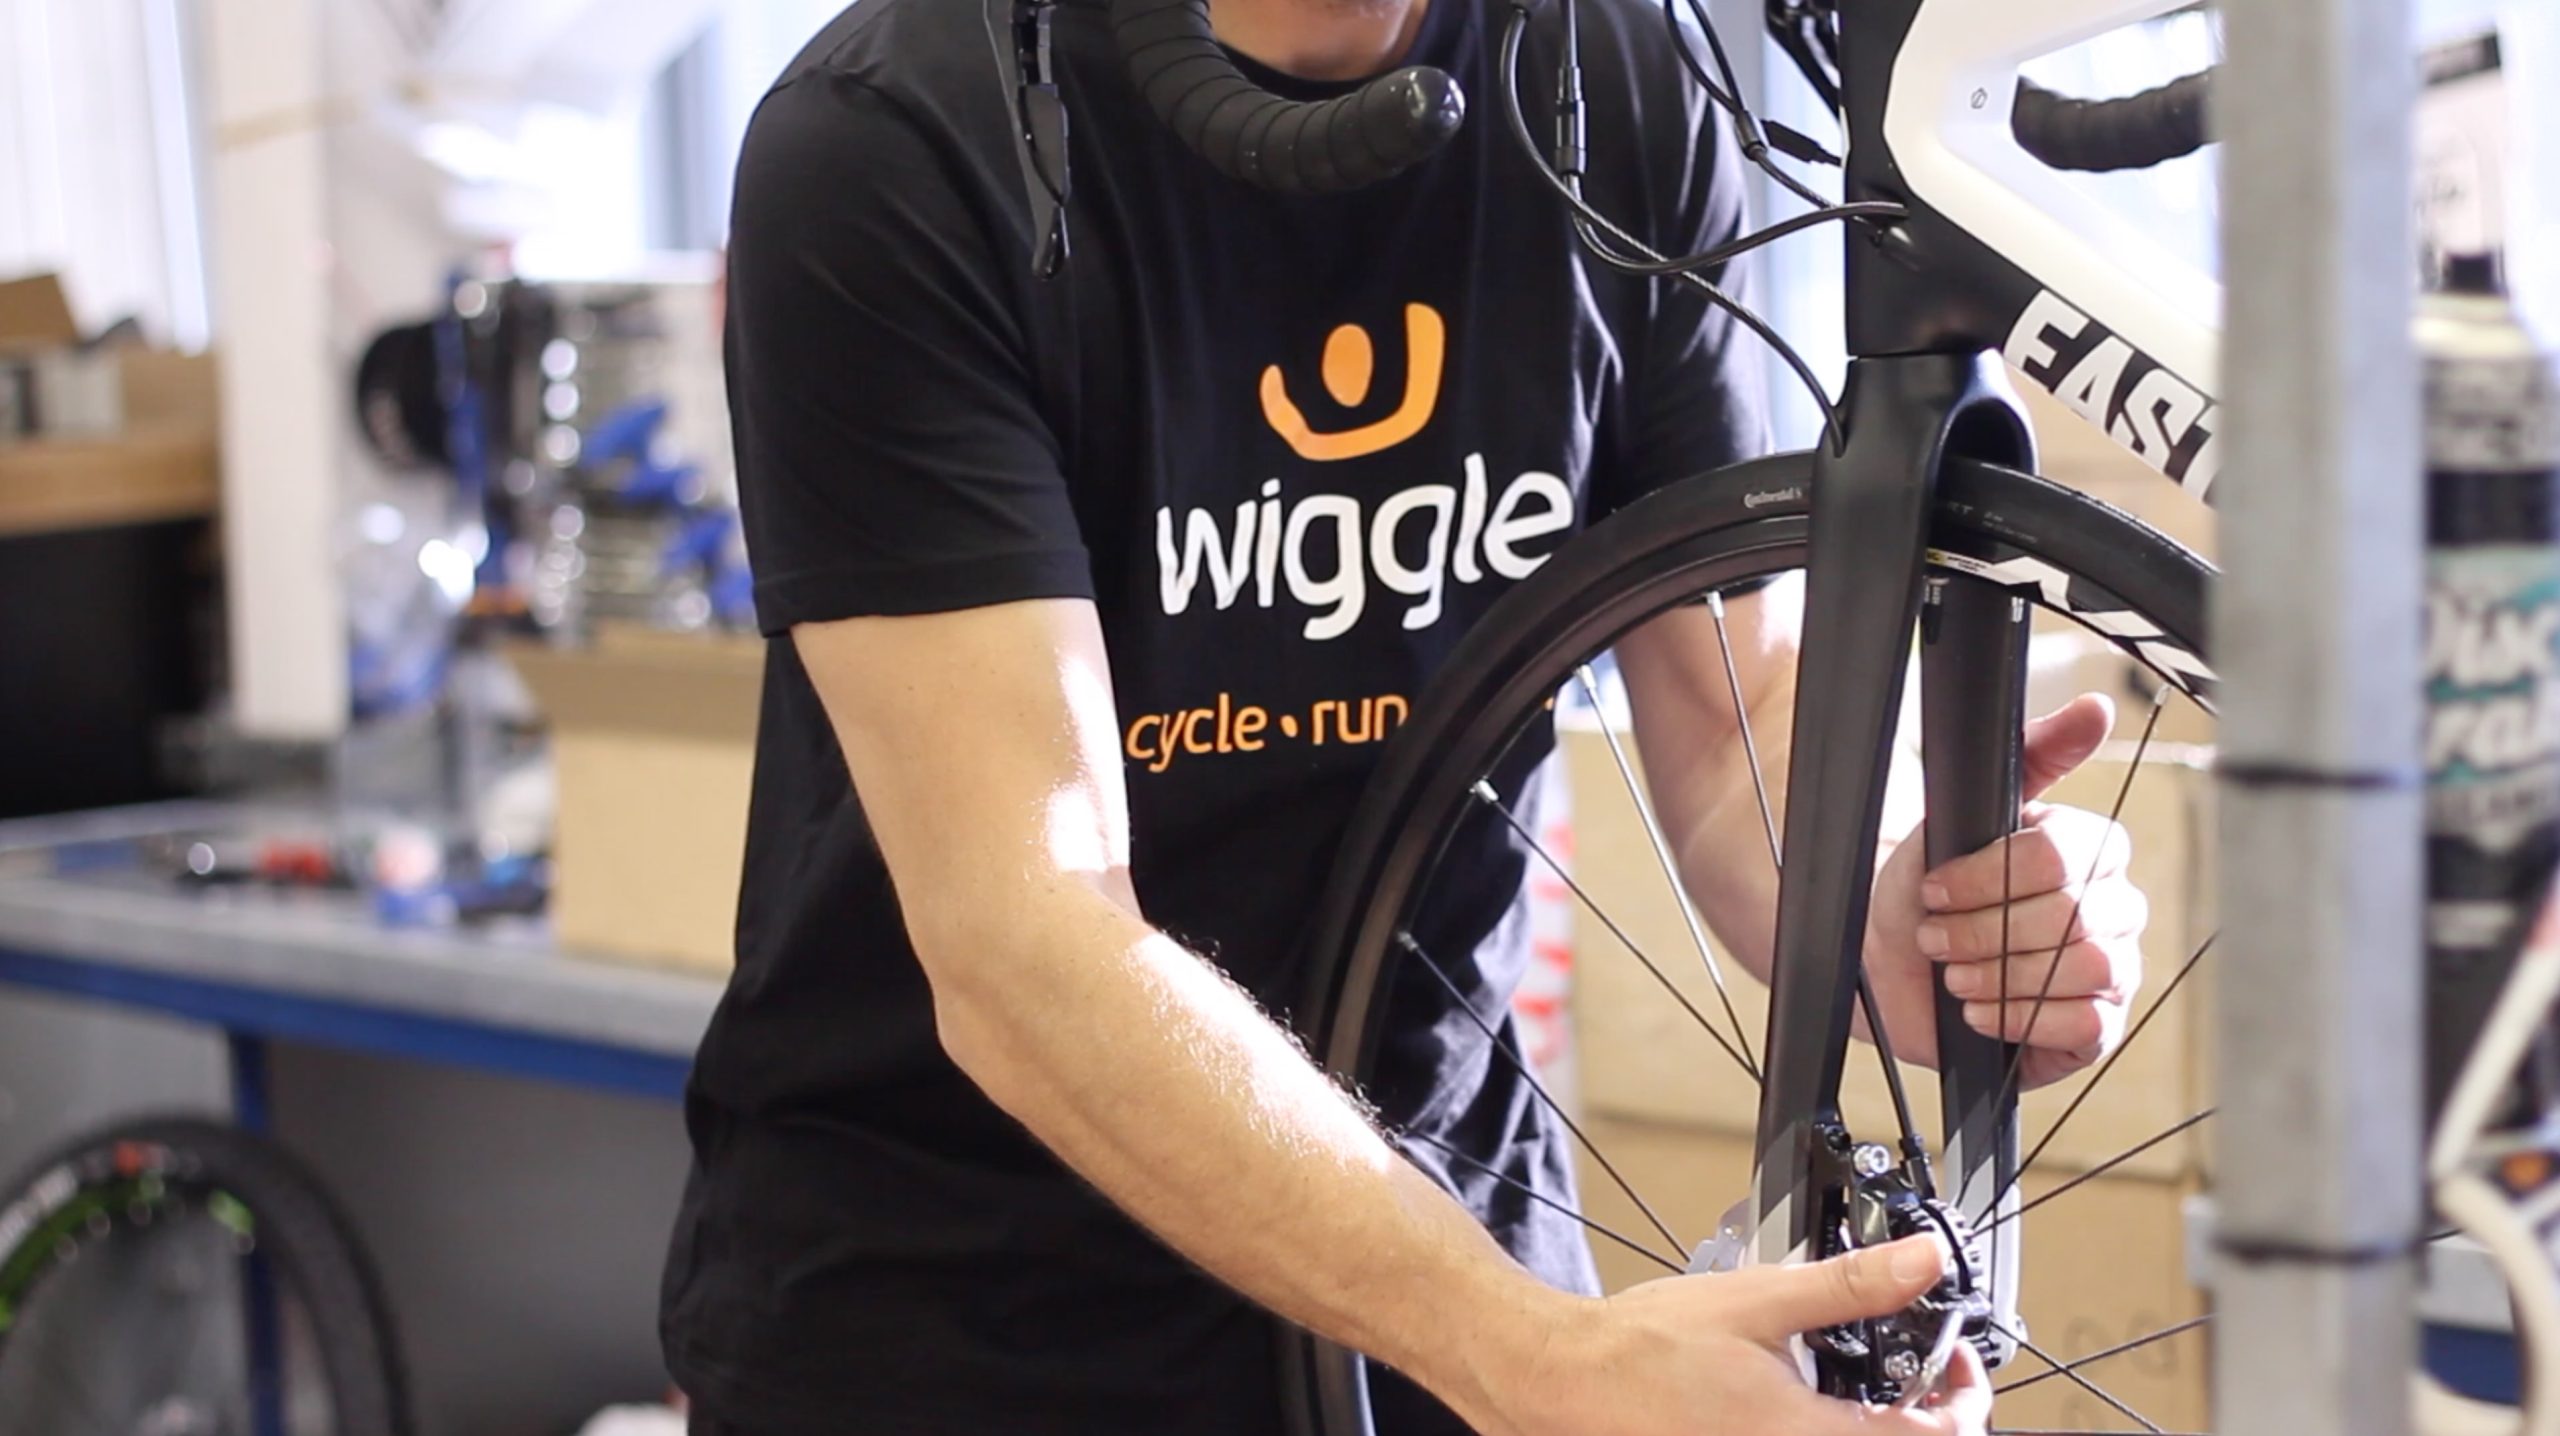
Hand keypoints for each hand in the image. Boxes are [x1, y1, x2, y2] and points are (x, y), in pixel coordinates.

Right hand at [1485, 1235, 1990, 1435]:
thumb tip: (1922, 1262)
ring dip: (1881, 1423)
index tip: (1954, 1360)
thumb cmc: (1643, 1348)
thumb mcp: (1759, 1299)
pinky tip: (1815, 1399)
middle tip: (1920, 1365)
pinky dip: (1832, 1428)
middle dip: (1927, 1412)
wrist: (1569, 1379)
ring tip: (1865, 1380)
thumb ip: (1850, 1285)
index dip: (1962, 1398)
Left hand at [1863, 694, 2145, 1089]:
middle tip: (1936, 936)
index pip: (2064, 855)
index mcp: (2091, 850)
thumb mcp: (1962, 812)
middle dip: (1985, 930)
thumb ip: (2032, 755)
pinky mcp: (2098, 1027)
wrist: (1891, 962)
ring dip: (2001, 974)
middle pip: (2074, 916)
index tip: (1936, 887)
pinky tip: (1981, 1010)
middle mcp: (2114, 908)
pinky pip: (2089, 1024)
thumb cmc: (1931, 887)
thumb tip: (2096, 710)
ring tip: (1954, 973)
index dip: (1989, 876)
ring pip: (2086, 968)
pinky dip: (2022, 1018)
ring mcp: (2113, 969)